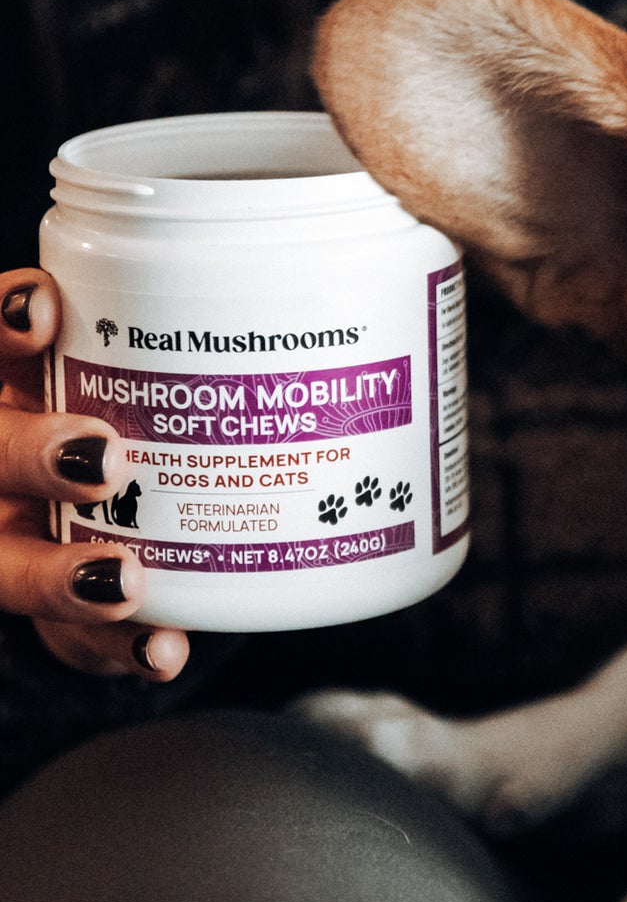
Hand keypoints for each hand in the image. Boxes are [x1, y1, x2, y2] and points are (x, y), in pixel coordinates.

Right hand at [0, 269, 187, 679]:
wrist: (141, 499)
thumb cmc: (183, 400)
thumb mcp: (174, 352)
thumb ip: (205, 325)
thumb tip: (320, 251)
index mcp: (22, 384)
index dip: (1, 323)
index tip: (44, 312)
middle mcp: (6, 454)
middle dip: (32, 455)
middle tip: (104, 454)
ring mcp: (18, 534)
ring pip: (4, 562)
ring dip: (60, 573)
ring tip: (127, 579)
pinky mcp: (54, 606)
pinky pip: (69, 641)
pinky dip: (118, 647)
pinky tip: (164, 650)